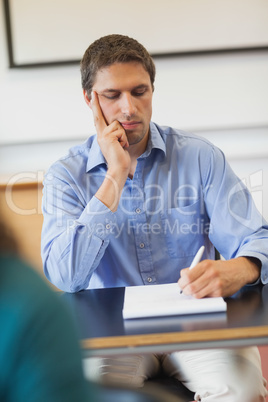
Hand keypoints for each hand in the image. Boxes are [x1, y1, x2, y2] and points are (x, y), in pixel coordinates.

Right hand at [89, 91, 130, 210]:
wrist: (119, 168)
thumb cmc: (121, 158)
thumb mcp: (117, 143)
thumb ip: (115, 134)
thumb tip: (117, 125)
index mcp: (102, 135)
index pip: (97, 118)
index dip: (95, 106)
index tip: (92, 94)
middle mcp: (100, 135)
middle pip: (99, 116)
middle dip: (95, 103)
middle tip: (93, 90)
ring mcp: (102, 136)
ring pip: (117, 125)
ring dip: (123, 135)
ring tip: (121, 145)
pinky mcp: (108, 138)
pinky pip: (120, 131)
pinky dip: (124, 139)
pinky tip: (121, 147)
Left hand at [178, 257, 260, 297]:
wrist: (239, 271)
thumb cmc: (220, 268)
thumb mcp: (207, 263)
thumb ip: (193, 269)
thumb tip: (182, 277)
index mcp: (205, 265)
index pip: (187, 276)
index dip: (182, 282)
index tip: (181, 284)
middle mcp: (211, 274)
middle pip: (191, 287)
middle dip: (185, 290)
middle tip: (185, 290)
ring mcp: (216, 284)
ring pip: (197, 295)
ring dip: (193, 294)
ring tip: (195, 290)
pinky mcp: (220, 293)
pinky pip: (206, 297)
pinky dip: (203, 296)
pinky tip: (205, 291)